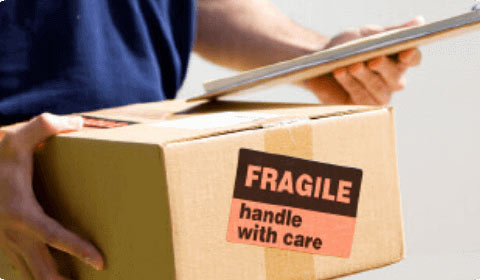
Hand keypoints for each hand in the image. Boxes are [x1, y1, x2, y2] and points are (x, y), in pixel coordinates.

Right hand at [0, 114, 103, 278]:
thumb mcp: (16, 139)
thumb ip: (45, 125)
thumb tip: (78, 123)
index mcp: (22, 213)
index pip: (55, 237)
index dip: (78, 250)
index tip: (100, 262)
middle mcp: (14, 234)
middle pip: (41, 269)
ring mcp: (6, 242)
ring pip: (28, 272)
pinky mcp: (2, 243)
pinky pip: (19, 265)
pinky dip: (34, 274)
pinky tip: (47, 276)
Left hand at [301, 17, 423, 104]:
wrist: (322, 60)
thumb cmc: (349, 46)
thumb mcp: (367, 34)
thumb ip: (391, 32)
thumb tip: (418, 22)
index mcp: (399, 61)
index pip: (413, 59)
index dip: (411, 56)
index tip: (404, 50)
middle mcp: (393, 81)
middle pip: (395, 77)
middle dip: (383, 68)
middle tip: (373, 60)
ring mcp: (377, 95)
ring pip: (376, 89)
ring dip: (364, 77)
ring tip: (352, 66)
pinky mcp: (359, 105)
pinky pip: (357, 96)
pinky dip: (348, 83)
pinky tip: (340, 72)